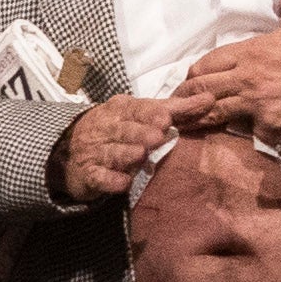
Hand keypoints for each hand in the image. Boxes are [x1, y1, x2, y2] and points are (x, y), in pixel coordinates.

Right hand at [54, 94, 177, 204]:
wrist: (71, 149)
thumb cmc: (117, 129)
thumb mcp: (141, 113)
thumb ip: (175, 108)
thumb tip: (209, 98)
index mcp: (119, 109)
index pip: (135, 109)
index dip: (149, 114)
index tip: (165, 118)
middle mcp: (105, 128)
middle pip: (123, 130)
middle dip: (139, 133)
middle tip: (157, 137)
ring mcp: (95, 152)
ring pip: (111, 153)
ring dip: (125, 154)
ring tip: (140, 155)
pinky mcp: (89, 175)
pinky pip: (98, 178)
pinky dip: (110, 180)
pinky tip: (123, 183)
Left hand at [170, 0, 280, 140]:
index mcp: (252, 52)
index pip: (205, 65)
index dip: (194, 75)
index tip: (191, 81)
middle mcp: (249, 79)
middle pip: (201, 91)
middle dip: (188, 99)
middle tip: (179, 106)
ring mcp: (258, 106)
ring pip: (213, 115)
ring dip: (200, 120)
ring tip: (186, 125)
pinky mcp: (270, 129)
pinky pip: (245, 134)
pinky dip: (240, 135)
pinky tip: (227, 138)